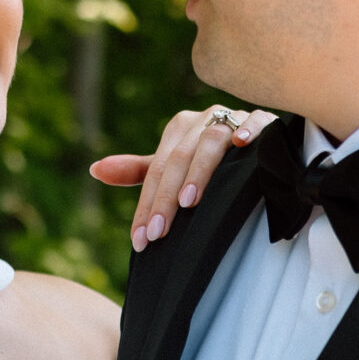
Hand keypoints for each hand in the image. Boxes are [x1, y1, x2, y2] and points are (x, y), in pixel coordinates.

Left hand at [91, 105, 274, 251]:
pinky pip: (255, 121)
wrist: (262, 141)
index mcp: (180, 129)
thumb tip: (95, 170)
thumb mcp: (174, 166)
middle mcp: (203, 120)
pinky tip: (242, 144)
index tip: (140, 240)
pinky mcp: (263, 120)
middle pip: (178, 159)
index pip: (156, 171)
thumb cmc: (212, 159)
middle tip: (157, 232)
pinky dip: (248, 131)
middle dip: (165, 198)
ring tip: (188, 201)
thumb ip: (139, 171)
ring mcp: (233, 119)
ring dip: (199, 170)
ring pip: (211, 141)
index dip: (146, 205)